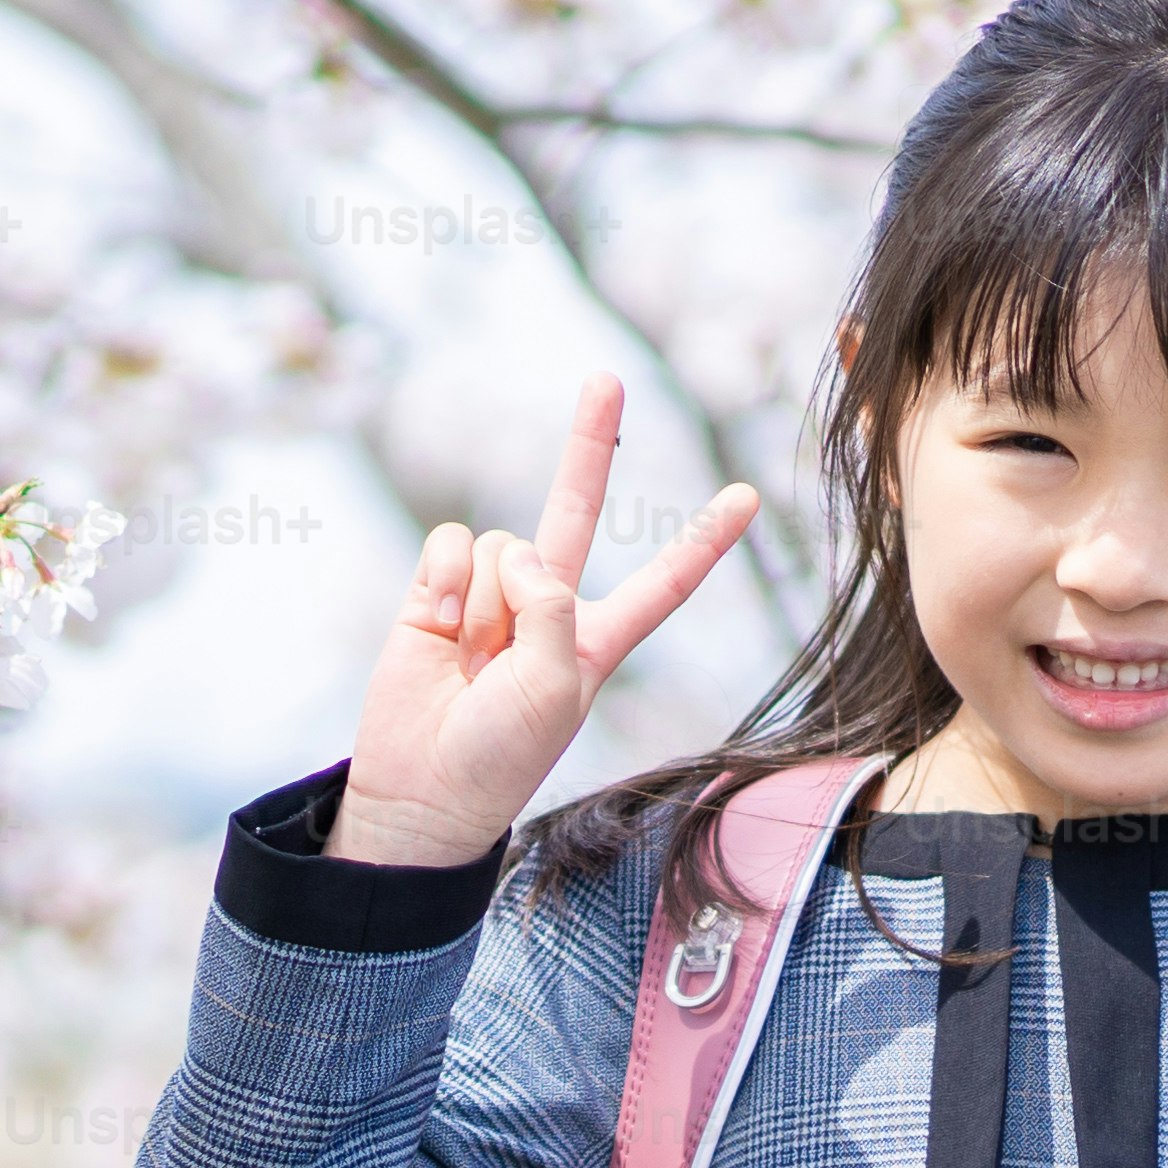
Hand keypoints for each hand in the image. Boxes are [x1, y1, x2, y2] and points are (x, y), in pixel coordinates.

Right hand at [325, 374, 758, 867]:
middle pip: (575, 509)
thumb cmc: (501, 754)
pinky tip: (437, 632)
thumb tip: (518, 551)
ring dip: (487, 598)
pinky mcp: (434, 593)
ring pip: (503, 543)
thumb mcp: (557, 688)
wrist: (420, 788)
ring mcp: (489, 596)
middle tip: (607, 380)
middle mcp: (546, 606)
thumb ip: (551, 608)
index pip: (664, 581)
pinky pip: (452, 545)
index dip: (703, 540)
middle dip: (589, 444)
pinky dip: (445, 582)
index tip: (747, 495)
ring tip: (472, 659)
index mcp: (597, 638)